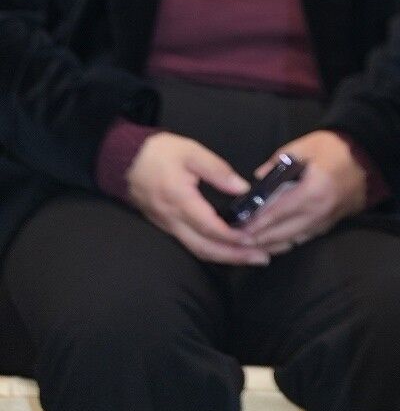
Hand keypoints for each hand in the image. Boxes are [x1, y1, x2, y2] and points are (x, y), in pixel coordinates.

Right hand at [124, 131, 273, 267]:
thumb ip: (218, 170)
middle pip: (205, 248)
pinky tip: (228, 251)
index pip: (209, 226)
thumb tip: (242, 187)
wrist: (126, 161)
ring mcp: (169, 227)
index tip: (253, 240)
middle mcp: (174, 221)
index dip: (231, 236)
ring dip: (225, 258)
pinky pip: (192, 246)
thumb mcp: (191, 152)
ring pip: (198, 250)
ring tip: (251, 258)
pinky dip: (212, 251)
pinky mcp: (168, 227)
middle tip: (262, 258)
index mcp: (180, 201)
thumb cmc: (159, 153)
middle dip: (234, 256)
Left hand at [245, 130, 368, 253]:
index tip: (237, 226)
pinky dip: (284, 244)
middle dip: (256, 239)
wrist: (368, 157)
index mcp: (312, 190)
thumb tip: (258, 178)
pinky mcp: (328, 226)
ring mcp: (324, 222)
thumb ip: (278, 161)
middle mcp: (318, 211)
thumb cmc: (336, 148)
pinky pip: (301, 240)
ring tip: (247, 245)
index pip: (276, 212)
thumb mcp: (305, 146)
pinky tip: (271, 243)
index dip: (254, 222)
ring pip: (290, 242)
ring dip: (268, 245)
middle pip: (280, 233)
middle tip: (235, 239)